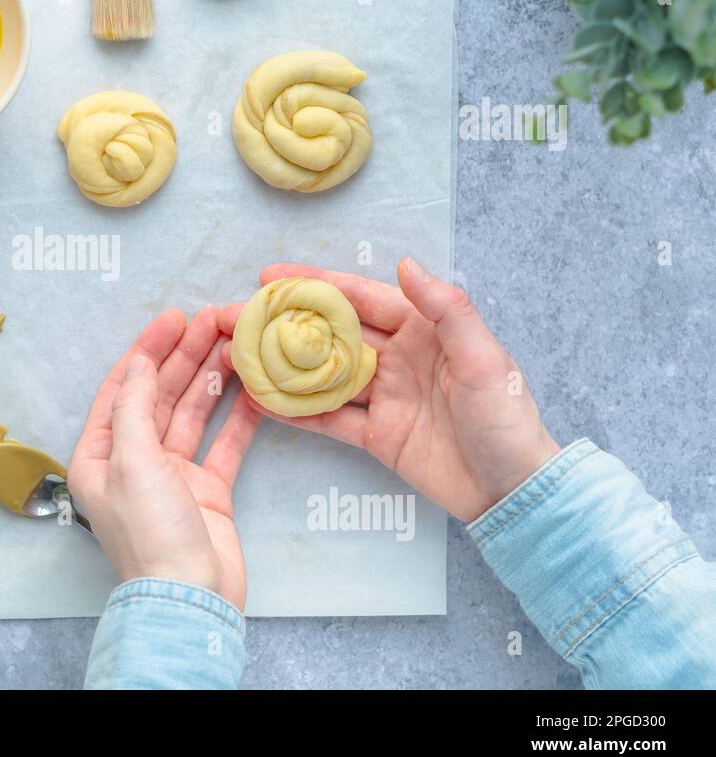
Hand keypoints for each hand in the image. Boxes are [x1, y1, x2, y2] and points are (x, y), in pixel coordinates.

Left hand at [68, 307, 260, 610]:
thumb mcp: (132, 460)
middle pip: (158, 395)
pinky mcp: (207, 491)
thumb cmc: (150, 533)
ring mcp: (172, 476)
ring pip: (192, 414)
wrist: (191, 596)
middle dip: (186, 356)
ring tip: (237, 341)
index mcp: (99, 456)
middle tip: (216, 318)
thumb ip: (134, 406)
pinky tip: (255, 387)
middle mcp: (132, 462)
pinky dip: (238, 415)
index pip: (121, 388)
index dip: (146, 350)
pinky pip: (223, 443)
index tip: (173, 318)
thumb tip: (138, 362)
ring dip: (213, 378)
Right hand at [219, 259, 559, 522]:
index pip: (361, 299)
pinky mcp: (377, 436)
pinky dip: (297, 412)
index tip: (271, 276)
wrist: (516, 492)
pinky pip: (330, 419)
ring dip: (285, 366)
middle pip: (333, 334)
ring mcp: (385, 398)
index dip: (317, 284)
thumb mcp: (485, 359)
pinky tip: (263, 402)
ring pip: (324, 375)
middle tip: (240, 314)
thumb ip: (447, 310)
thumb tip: (406, 265)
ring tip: (240, 354)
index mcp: (424, 332)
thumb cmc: (507, 419)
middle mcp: (398, 358)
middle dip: (288, 322)